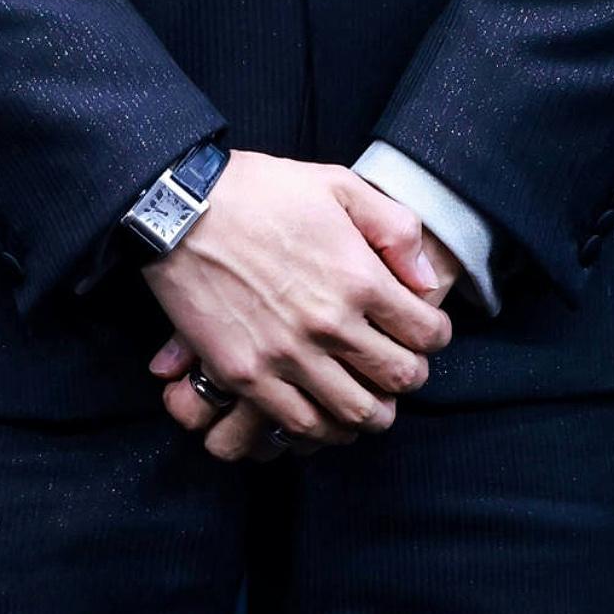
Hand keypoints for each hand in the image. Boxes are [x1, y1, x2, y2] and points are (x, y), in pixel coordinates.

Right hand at [141, 157, 454, 463]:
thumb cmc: (259, 192)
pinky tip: (326, 415)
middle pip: (400, 378)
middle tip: (400, 366)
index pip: (427, 333)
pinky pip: (299, 424)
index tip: (423, 331)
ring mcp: (286, 355)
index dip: (435, 335)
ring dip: (373, 411)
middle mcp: (329, 324)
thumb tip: (426, 280)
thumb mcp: (338, 185)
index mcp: (359, 278)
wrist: (177, 210)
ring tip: (370, 399)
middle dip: (410, 375)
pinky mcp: (245, 375)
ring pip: (356, 413)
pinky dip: (323, 428)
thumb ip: (394, 228)